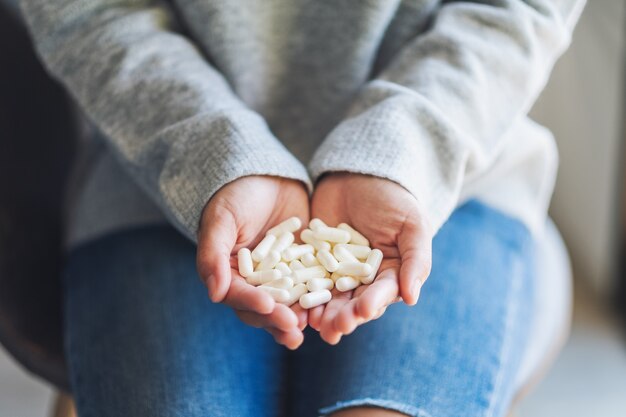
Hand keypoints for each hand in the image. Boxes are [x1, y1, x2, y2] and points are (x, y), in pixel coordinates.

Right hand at [197, 175, 309, 348]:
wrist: (268, 177)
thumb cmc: (236, 195)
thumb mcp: (222, 219)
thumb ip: (214, 255)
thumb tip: (214, 294)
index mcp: (228, 274)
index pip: (238, 295)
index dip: (252, 303)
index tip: (269, 307)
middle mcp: (253, 282)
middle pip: (263, 307)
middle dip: (277, 319)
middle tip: (294, 328)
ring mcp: (279, 277)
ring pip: (286, 304)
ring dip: (297, 317)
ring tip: (310, 326)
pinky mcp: (303, 269)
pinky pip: (310, 287)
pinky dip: (317, 298)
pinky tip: (329, 305)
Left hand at [308, 173, 432, 343]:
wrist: (358, 175)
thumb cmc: (393, 199)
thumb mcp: (411, 225)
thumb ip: (415, 260)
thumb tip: (412, 299)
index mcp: (390, 274)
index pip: (382, 293)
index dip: (373, 303)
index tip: (362, 311)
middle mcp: (362, 280)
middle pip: (353, 303)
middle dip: (344, 317)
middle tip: (333, 328)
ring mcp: (335, 272)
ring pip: (328, 298)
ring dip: (322, 313)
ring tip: (313, 323)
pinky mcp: (312, 263)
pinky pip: (305, 280)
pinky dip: (300, 293)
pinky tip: (294, 303)